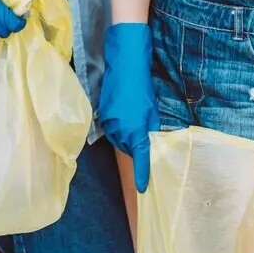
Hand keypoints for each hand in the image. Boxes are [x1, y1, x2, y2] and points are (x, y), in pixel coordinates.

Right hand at [98, 22, 160, 191]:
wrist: (125, 64)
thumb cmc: (142, 86)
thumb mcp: (151, 110)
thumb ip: (149, 128)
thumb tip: (147, 140)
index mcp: (136, 130)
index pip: (141, 158)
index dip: (142, 174)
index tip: (143, 188)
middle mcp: (120, 130)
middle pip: (128, 148)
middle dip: (135, 146)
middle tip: (143, 132)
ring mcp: (109, 122)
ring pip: (119, 139)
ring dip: (126, 135)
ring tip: (134, 118)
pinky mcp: (102, 114)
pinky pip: (111, 128)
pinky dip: (118, 126)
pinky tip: (124, 112)